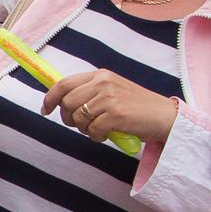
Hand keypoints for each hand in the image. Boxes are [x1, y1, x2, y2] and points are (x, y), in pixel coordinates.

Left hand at [41, 69, 177, 143]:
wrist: (165, 116)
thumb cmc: (136, 107)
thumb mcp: (112, 91)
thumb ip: (90, 92)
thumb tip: (61, 101)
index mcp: (99, 75)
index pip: (63, 83)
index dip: (50, 98)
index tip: (45, 109)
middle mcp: (103, 83)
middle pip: (67, 102)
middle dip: (67, 117)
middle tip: (77, 125)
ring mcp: (109, 98)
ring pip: (78, 117)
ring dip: (83, 129)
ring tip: (96, 130)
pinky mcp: (116, 114)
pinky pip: (92, 129)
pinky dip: (96, 137)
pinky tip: (105, 135)